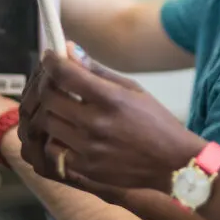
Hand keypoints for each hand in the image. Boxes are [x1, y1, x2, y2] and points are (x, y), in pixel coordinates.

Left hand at [27, 50, 204, 191]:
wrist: (174, 167)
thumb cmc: (157, 124)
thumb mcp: (134, 91)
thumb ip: (99, 71)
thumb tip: (70, 49)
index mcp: (111, 99)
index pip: (65, 74)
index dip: (51, 61)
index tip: (49, 57)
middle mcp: (96, 124)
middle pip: (49, 97)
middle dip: (45, 84)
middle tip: (49, 80)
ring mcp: (88, 149)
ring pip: (45, 123)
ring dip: (47, 110)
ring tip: (56, 105)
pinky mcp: (84, 169)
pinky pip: (52, 149)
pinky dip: (52, 137)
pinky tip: (62, 131)